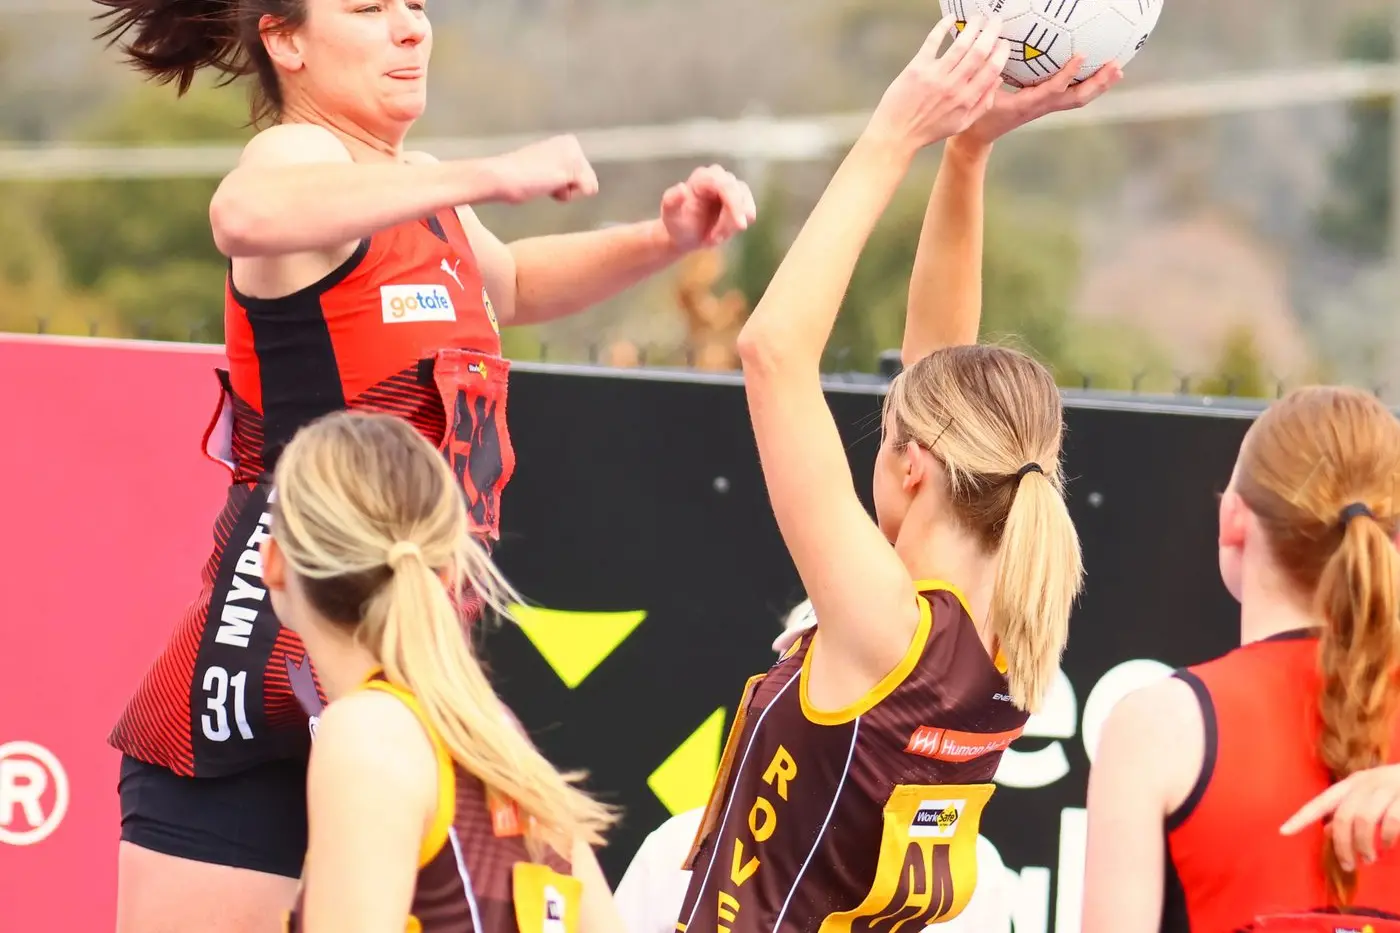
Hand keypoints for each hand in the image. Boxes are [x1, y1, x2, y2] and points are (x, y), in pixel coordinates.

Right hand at [488, 135, 598, 203]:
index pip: (582, 175)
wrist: (501, 177)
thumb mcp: (543, 169)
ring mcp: (574, 154)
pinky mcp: (573, 167)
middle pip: (588, 181)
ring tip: (544, 182)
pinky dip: (566, 196)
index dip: (562, 184)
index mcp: (566, 142)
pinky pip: (586, 192)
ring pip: (589, 187)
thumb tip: (566, 182)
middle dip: (566, 188)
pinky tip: (547, 185)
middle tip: (541, 180)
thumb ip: (558, 171)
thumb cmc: (515, 178)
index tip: (541, 177)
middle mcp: (572, 143)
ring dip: (565, 192)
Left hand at [659, 164, 756, 250]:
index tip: (740, 226)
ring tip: (714, 238)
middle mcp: (719, 177)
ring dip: (732, 226)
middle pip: (739, 196)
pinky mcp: (740, 198)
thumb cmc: (677, 224)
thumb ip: (671, 201)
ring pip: (746, 206)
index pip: (726, 186)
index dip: (735, 205)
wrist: (684, 235)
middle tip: (713, 240)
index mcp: (703, 177)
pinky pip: (749, 212)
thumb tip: (681, 188)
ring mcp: (732, 186)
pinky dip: (737, 226)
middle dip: (731, 221)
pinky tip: (722, 233)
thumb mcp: (670, 215)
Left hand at [864, 16, 1010, 158]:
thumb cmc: (929, 129)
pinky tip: (950, 19)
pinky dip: (942, 27)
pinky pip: (933, 42)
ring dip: (972, 28)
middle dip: (990, 33)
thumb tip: (997, 81)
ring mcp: (935, 75)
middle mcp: (954, 85)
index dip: (1001, 53)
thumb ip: (983, 104)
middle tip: (996, 22)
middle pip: (978, 52)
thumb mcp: (962, 123)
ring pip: (960, 45)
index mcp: (967, 99)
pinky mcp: (918, 67)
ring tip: (978, 19)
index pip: (991, 70)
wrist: (897, 133)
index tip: (1004, 43)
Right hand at [958, 55, 1122, 147]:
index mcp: (1027, 105)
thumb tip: (997, 48)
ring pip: (1078, 99)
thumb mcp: (981, 94)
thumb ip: (990, 75)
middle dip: (1097, 83)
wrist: (979, 136)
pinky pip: (1072, 96)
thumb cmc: (977, 114)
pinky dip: (1089, 86)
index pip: (1053, 90)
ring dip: (1099, 86)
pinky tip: (1098, 74)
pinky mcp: (1045, 105)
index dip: (1068, 74)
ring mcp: (1045, 107)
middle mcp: (1041, 107)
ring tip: (1116, 71)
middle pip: (1077, 98)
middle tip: (1115, 67)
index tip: (1081, 55)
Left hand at [1280, 764, 1399, 869]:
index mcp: (1351, 783)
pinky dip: (1387, 839)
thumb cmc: (1396, 790)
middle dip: (1343, 845)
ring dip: (1364, 845)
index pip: (1320, 801)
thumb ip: (1349, 810)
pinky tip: (1388, 848)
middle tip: (1348, 864)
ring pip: (1364, 820)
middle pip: (1343, 816)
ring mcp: (1387, 789)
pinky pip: (1391, 822)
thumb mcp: (1369, 796)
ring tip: (1369, 859)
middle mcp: (1365, 783)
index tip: (1284, 831)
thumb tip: (1328, 831)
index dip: (1302, 817)